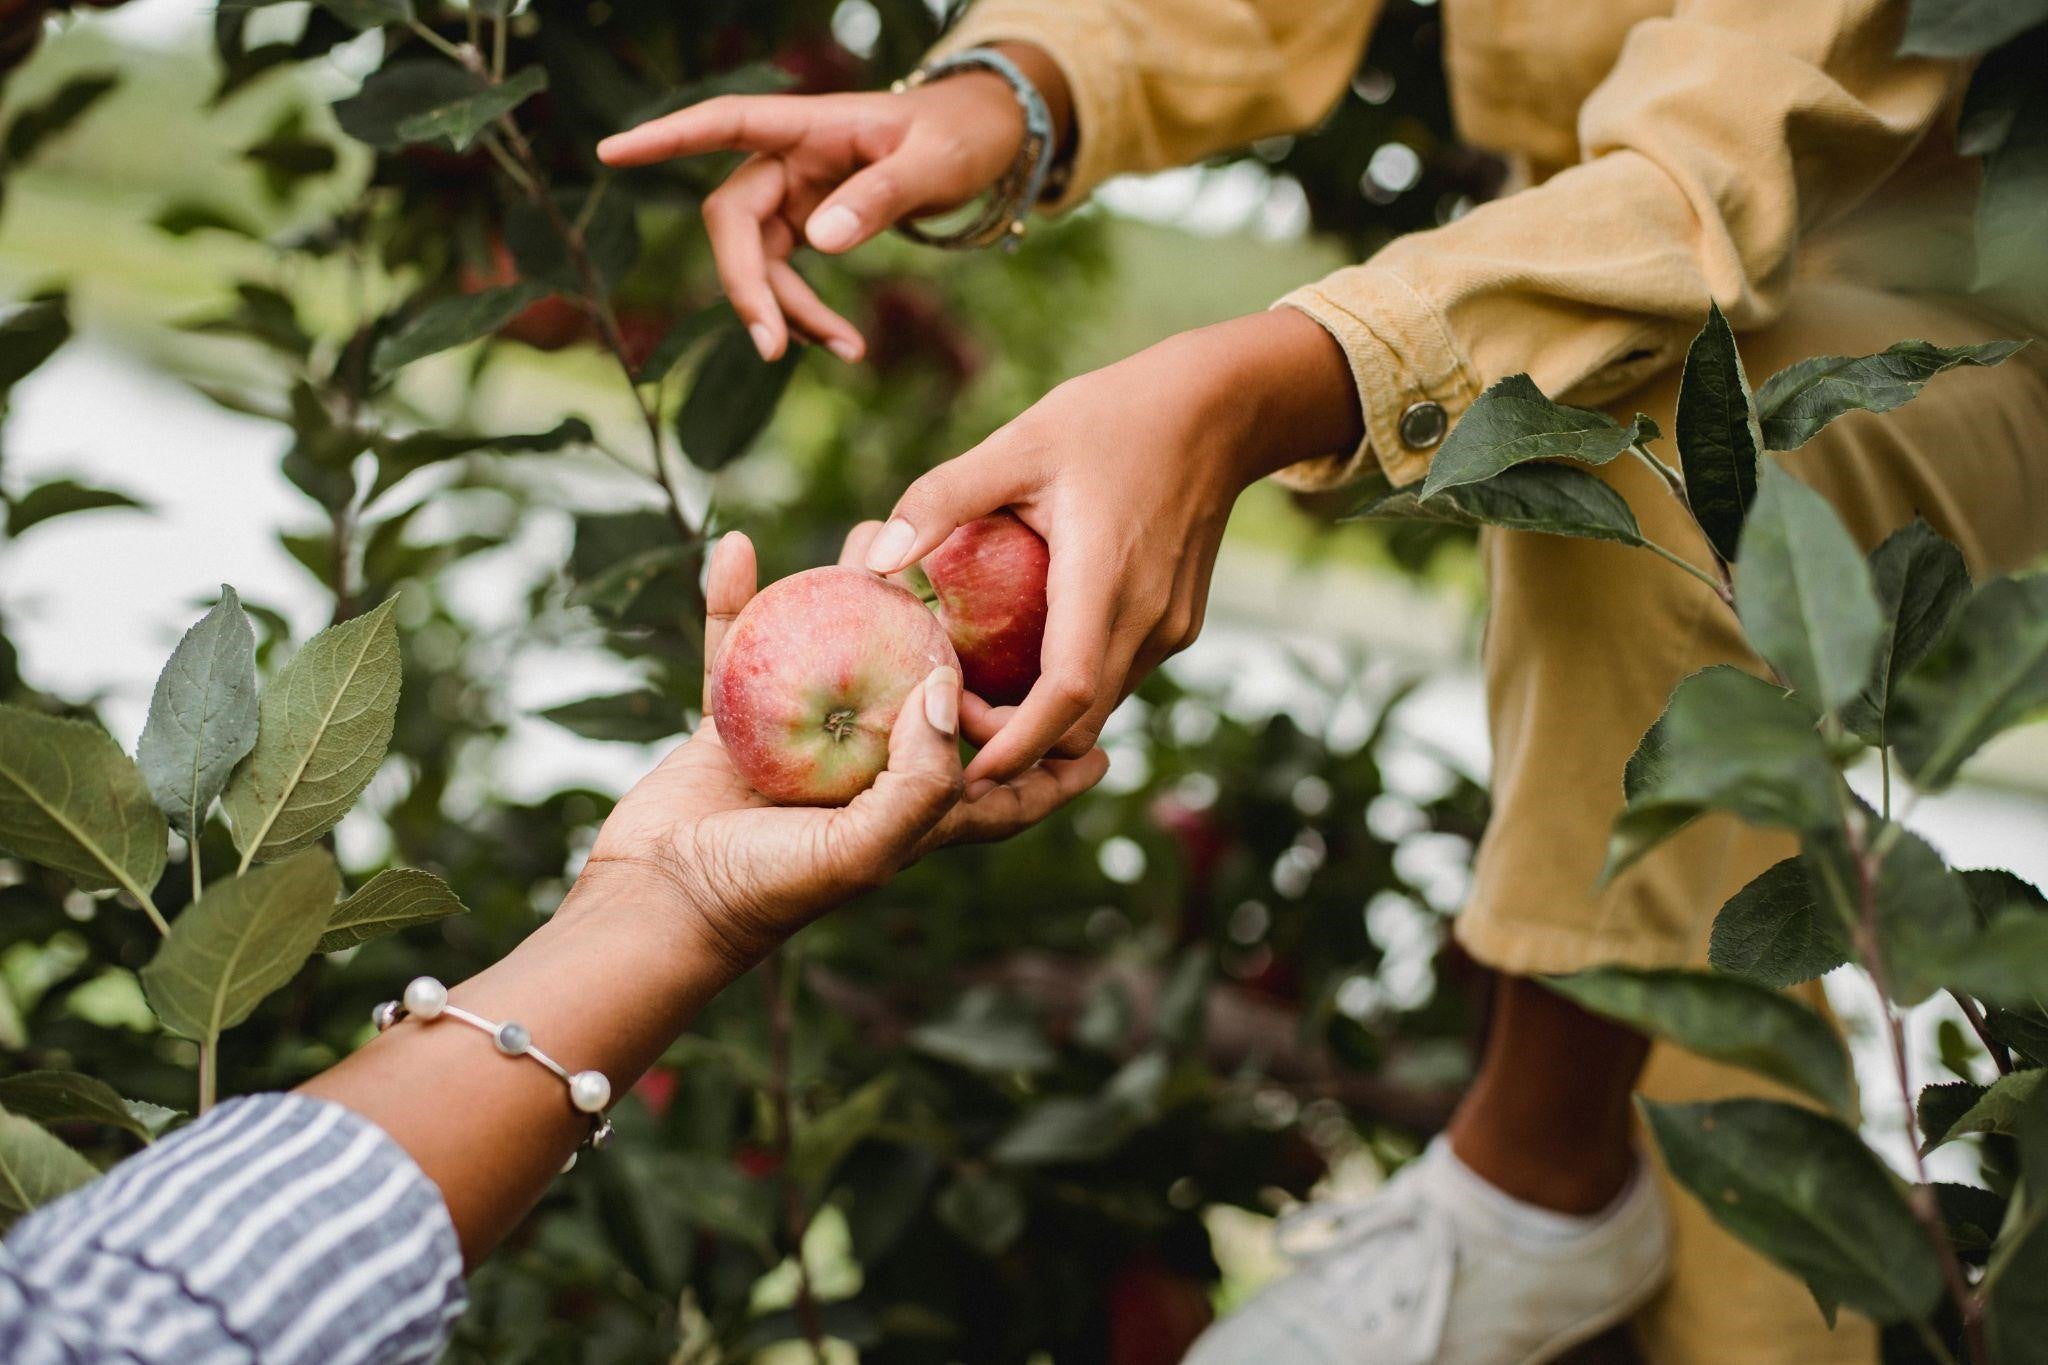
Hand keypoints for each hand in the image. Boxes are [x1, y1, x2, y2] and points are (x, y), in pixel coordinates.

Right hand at [584, 529, 1107, 972]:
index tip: (1104, 744)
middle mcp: (864, 771)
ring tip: (873, 536)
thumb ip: (923, 780)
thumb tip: (952, 687)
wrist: (656, 902)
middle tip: (991, 580)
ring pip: (839, 651)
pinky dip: (737, 600)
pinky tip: (737, 548)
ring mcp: (798, 741)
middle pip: (927, 697)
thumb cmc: (767, 890)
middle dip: (961, 644)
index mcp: (910, 812)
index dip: (1054, 771)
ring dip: (854, 595)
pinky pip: (738, 646)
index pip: (1001, 791)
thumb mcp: (864, 850)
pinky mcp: (733, 721)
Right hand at [595, 43, 1070, 363]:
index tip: (611, 153)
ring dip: (788, 311)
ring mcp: (795, 193)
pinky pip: (788, 275)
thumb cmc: (960, 136)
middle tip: (772, 347)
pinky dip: (809, 313)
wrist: (986, 141)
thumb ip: (881, 196)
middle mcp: (789, 157)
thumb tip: (821, 240)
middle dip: (746, 284)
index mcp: (808, 124)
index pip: (724, 122)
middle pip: (733, 219)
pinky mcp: (808, 223)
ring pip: (758, 258)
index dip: (667, 138)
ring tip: (847, 350)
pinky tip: (846, 346)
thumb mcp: (934, 164)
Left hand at [863, 309, 1365, 786]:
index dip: (1014, 744)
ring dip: (1045, 715)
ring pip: (1102, 705)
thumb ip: (943, 499)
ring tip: (980, 683)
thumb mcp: (1018, 443)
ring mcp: (1170, 627)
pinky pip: (1121, 675)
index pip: (1065, 696)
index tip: (961, 766)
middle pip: (1080, 723)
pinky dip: (1073, 684)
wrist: (1219, 408)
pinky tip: (1029, 649)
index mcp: (1105, 579)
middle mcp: (1148, 619)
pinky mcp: (1180, 624)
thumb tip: (874, 559)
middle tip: (950, 709)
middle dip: (1016, 741)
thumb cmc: (1113, 416)